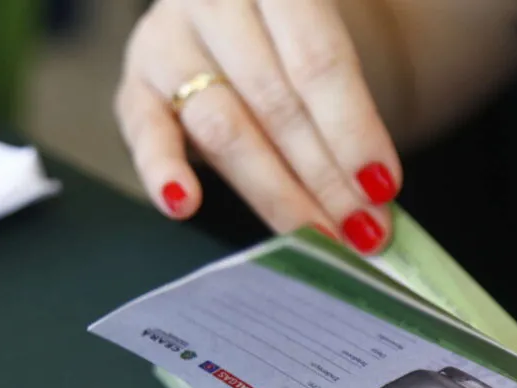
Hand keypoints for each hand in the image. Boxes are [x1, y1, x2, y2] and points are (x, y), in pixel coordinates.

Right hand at [115, 0, 400, 253]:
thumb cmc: (302, 44)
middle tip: (361, 230)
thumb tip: (379, 193)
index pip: (318, 60)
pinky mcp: (134, 84)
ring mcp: (167, 41)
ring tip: (317, 236)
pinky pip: (145, 132)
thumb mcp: (332, 50)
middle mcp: (216, 2)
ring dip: (275, 194)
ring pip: (223, 128)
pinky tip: (185, 205)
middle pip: (275, 102)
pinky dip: (163, 172)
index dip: (352, 129)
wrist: (249, 19)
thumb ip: (352, 109)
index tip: (382, 187)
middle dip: (324, 177)